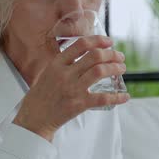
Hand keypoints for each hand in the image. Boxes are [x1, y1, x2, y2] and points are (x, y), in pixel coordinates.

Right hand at [12, 35, 129, 141]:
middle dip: (111, 54)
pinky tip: (125, 96)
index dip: (98, 40)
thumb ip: (63, 64)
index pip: (81, 44)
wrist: (34, 119)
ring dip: (115, 68)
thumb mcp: (47, 73)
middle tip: (119, 57)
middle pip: (94, 56)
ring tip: (121, 69)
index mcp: (56, 63)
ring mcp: (72, 89)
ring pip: (100, 71)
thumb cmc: (40, 96)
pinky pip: (103, 98)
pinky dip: (117, 97)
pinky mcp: (79, 105)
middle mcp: (65, 74)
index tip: (109, 42)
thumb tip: (85, 54)